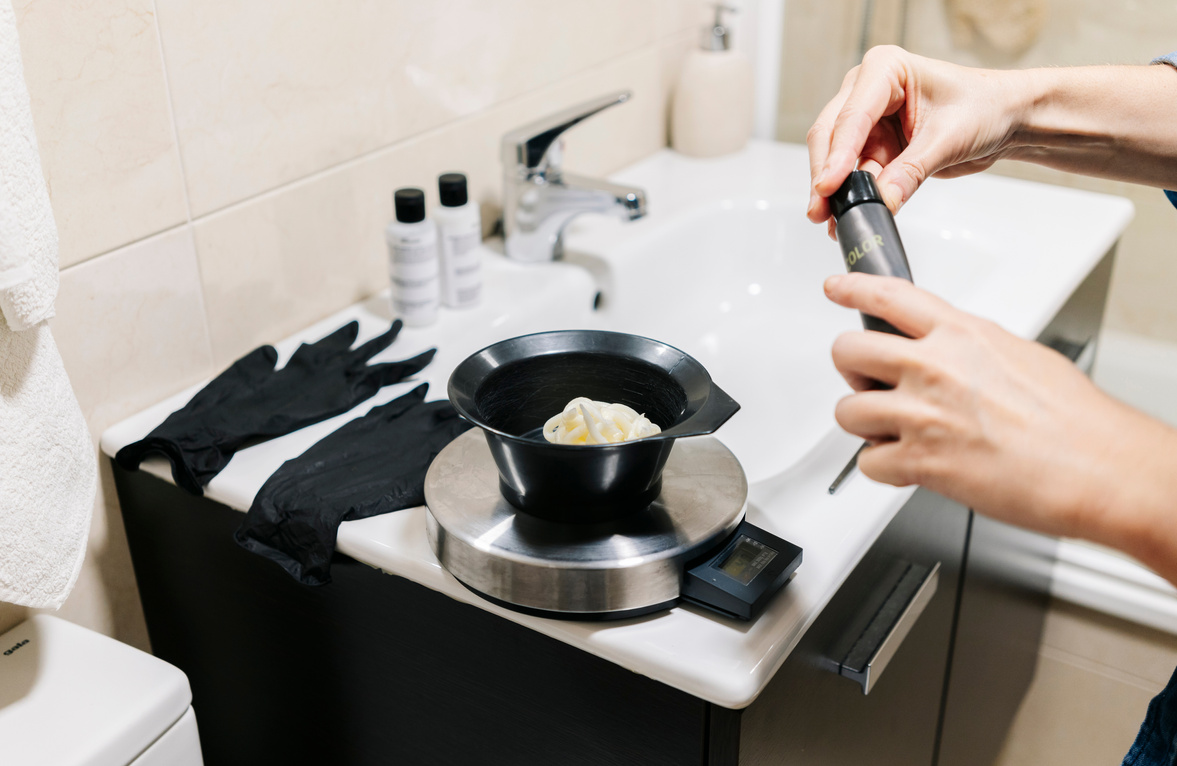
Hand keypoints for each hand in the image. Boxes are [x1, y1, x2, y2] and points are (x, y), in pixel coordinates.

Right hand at [807, 46, 1029, 235]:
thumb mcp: (948, 139)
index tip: (828, 186)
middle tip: (821, 208)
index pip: (852, 116)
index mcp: (885, 70)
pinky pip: (854, 174)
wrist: (1005, 119)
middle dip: (825, 174)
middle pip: (831, 135)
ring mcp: (868, 121)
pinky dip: (851, 196)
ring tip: (833, 219)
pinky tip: (847, 216)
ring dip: (834, 190)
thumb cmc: (985, 108)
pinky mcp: (873, 147)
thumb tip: (881, 201)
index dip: (837, 155)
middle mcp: (868, 92)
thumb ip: (911, 171)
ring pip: (836, 159)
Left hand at [824, 273, 1176, 581]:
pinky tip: (907, 465)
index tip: (836, 286)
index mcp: (960, 335)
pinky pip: (867, 463)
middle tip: (870, 385)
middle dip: (853, 372)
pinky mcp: (920, 460)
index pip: (889, 296)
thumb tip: (948, 354)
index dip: (853, 288)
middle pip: (847, 351)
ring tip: (894, 433)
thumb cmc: (1073, 419)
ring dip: (866, 426)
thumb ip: (969, 349)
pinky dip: (882, 469)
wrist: (1096, 467)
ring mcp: (922, 413)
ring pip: (847, 411)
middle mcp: (933, 367)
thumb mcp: (1019, 354)